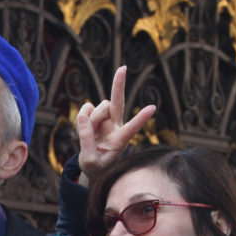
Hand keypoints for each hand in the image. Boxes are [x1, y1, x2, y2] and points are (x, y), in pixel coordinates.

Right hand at [76, 65, 155, 185]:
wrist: (93, 166)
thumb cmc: (96, 167)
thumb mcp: (89, 161)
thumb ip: (86, 140)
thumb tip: (84, 117)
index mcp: (119, 141)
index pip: (131, 128)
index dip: (140, 118)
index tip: (152, 107)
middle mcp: (116, 127)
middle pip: (118, 103)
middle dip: (118, 86)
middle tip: (123, 68)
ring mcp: (106, 121)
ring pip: (99, 107)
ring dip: (91, 117)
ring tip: (88, 133)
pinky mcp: (96, 117)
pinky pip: (87, 108)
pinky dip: (82, 116)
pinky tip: (84, 127)